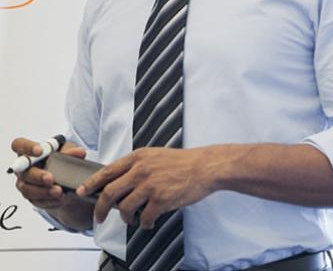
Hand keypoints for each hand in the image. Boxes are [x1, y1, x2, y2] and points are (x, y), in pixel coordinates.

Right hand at [11, 137, 85, 209]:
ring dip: (44, 191)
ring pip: (28, 190)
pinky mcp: (32, 198)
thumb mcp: (69, 151)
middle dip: (37, 176)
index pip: (19, 145)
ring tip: (59, 191)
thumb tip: (79, 152)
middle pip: (24, 172)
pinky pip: (37, 201)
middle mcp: (23, 168)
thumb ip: (72, 150)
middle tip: (51, 178)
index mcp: (29, 152)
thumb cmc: (62, 158)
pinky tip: (60, 199)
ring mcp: (25, 184)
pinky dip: (50, 200)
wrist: (66, 178)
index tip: (39, 151)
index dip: (26, 147)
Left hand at [77, 146, 216, 228]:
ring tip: (134, 219)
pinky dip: (145, 223)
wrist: (204, 167)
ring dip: (127, 218)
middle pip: (110, 193)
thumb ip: (138, 166)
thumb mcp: (156, 156)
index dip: (91, 183)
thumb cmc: (182, 162)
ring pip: (125, 208)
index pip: (107, 171)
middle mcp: (141, 170)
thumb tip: (120, 182)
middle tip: (99, 217)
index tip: (82, 191)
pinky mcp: (160, 199)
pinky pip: (145, 218)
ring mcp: (150, 185)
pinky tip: (150, 222)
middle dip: (100, 208)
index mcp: (139, 157)